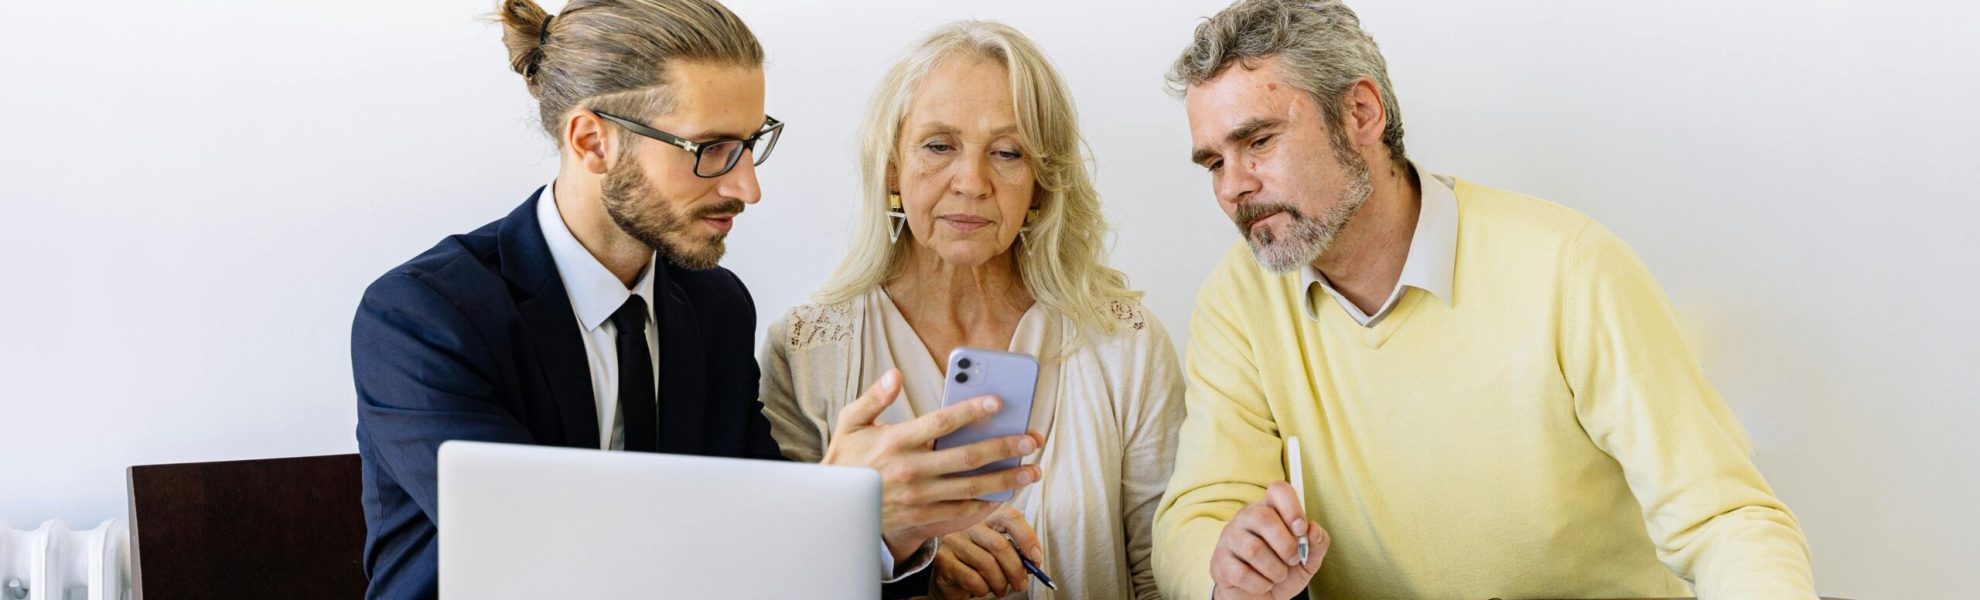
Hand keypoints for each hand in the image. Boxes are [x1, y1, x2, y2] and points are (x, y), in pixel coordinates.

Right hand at [821, 369, 1042, 555]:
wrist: (836, 509)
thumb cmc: (846, 461)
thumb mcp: (850, 423)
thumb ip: (874, 397)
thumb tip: (895, 374)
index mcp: (896, 442)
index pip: (941, 423)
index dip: (971, 410)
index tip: (997, 401)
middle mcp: (911, 470)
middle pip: (966, 457)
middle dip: (1003, 447)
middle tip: (1030, 439)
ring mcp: (919, 497)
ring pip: (970, 487)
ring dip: (1005, 479)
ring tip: (1031, 470)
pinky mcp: (922, 517)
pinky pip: (960, 512)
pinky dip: (985, 505)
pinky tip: (1005, 495)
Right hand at [929, 507, 1041, 598]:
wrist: (948, 577)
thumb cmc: (978, 565)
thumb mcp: (998, 555)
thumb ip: (1015, 553)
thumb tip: (1033, 561)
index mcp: (987, 519)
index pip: (1010, 517)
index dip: (1027, 537)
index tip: (1035, 559)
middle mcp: (969, 525)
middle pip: (999, 544)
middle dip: (1016, 570)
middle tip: (1020, 585)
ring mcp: (954, 541)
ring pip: (987, 564)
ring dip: (1000, 583)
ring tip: (1001, 590)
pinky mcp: (943, 560)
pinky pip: (972, 579)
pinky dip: (983, 590)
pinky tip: (982, 590)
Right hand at [1210, 481, 1329, 599]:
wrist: (1259, 599)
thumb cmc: (1282, 573)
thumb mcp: (1307, 560)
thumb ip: (1316, 544)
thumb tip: (1314, 529)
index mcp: (1269, 510)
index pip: (1277, 490)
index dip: (1292, 507)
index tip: (1301, 529)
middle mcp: (1246, 518)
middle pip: (1263, 517)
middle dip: (1286, 544)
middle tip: (1293, 559)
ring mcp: (1229, 538)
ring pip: (1253, 549)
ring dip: (1275, 569)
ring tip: (1278, 575)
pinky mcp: (1219, 561)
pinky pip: (1242, 572)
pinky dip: (1260, 584)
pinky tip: (1263, 584)